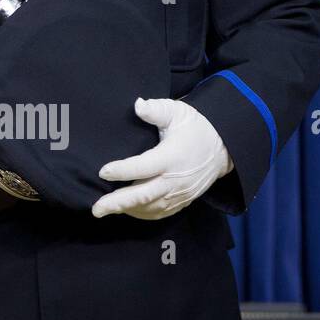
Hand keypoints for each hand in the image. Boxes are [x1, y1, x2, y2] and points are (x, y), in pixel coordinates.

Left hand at [91, 97, 231, 219]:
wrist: (223, 147)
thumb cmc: (195, 127)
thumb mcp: (177, 112)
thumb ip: (157, 110)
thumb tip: (138, 104)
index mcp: (172, 156)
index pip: (144, 166)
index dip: (123, 170)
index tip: (103, 171)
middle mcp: (175, 179)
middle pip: (145, 194)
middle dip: (119, 203)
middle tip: (96, 209)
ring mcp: (180, 193)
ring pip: (151, 207)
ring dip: (128, 210)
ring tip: (105, 209)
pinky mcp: (183, 200)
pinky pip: (162, 213)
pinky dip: (143, 214)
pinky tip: (127, 211)